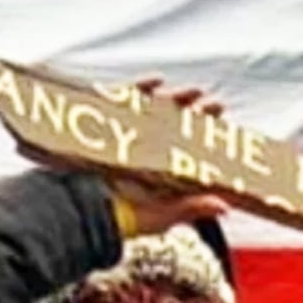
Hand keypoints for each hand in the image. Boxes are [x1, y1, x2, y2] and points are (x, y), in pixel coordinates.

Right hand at [111, 77, 229, 234]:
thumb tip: (223, 206)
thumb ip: (190, 208)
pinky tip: (154, 82)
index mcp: (160, 173)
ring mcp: (123, 138)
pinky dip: (137, 89)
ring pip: (151, 110)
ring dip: (172, 98)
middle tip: (211, 103)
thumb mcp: (159, 216)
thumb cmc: (118, 220)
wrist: (79, 213)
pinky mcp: (103, 127)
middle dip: (193, 110)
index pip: (186, 147)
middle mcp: (144, 153)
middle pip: (172, 124)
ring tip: (192, 92)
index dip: (204, 131)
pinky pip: (120, 102)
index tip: (220, 118)